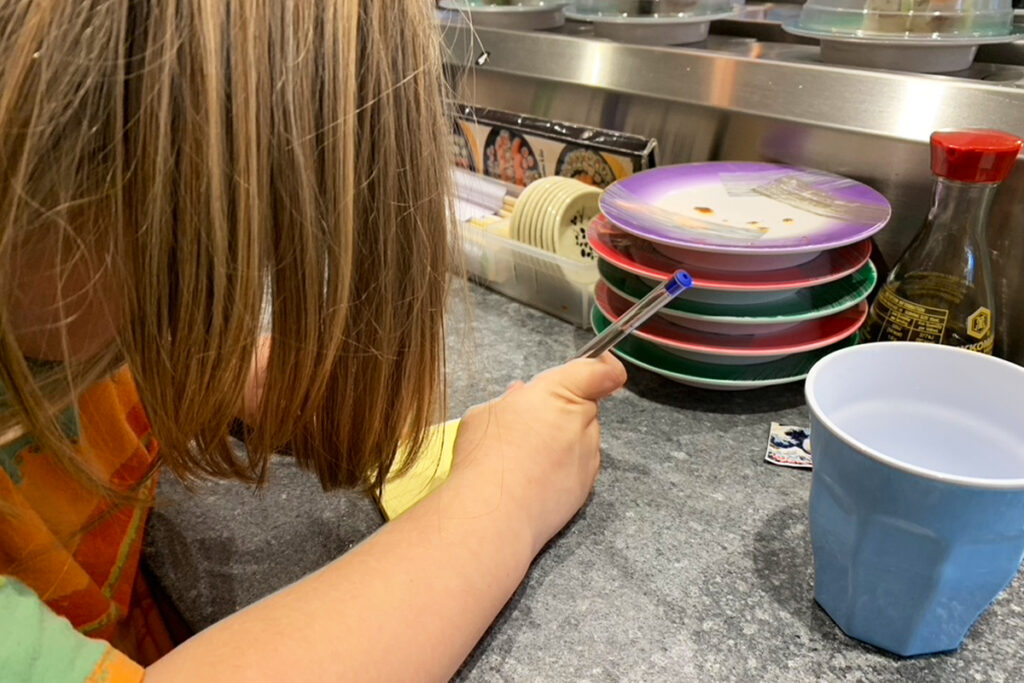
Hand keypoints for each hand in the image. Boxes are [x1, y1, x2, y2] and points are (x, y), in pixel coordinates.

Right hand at [450, 353, 626, 555]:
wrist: (494, 515)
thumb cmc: (484, 458)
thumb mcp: (484, 413)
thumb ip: (511, 400)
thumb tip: (522, 396)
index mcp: (559, 393)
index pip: (602, 371)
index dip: (604, 367)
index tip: (599, 368)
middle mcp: (581, 422)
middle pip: (585, 406)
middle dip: (562, 410)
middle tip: (529, 423)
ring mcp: (587, 456)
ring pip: (582, 438)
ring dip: (563, 440)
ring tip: (526, 457)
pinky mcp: (586, 487)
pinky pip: (580, 467)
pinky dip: (564, 468)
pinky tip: (534, 478)